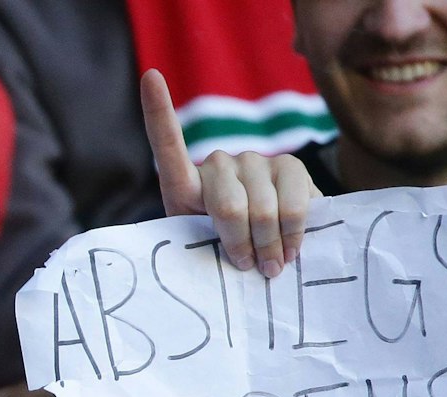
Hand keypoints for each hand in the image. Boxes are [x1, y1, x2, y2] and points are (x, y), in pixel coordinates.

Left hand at [142, 69, 317, 277]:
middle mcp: (218, 163)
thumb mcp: (200, 254)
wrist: (262, 254)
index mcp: (184, 183)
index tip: (150, 77)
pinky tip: (292, 246)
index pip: (168, 145)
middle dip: (243, 246)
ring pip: (265, 209)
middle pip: (231, 208)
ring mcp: (254, 161)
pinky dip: (294, 231)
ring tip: (272, 265)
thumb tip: (237, 258)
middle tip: (252, 269)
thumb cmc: (220, 256)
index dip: (159, 111)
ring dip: (272, 245)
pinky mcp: (290, 166)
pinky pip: (296, 200)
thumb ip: (206, 247)